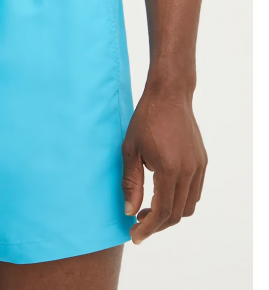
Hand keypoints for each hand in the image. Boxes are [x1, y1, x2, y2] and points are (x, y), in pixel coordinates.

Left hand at [121, 88, 206, 244]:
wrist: (169, 95)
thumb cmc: (145, 119)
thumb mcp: (130, 150)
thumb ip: (130, 183)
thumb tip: (129, 211)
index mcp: (169, 169)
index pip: (162, 212)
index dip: (148, 228)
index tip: (134, 236)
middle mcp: (189, 171)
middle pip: (177, 214)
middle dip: (157, 225)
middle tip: (138, 224)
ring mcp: (198, 167)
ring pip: (188, 206)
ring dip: (170, 213)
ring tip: (148, 209)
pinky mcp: (202, 161)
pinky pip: (194, 191)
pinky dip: (180, 200)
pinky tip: (163, 193)